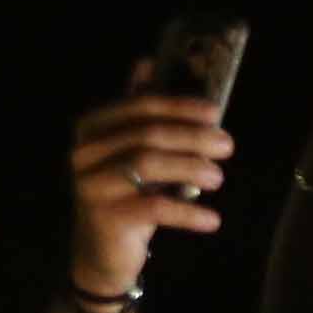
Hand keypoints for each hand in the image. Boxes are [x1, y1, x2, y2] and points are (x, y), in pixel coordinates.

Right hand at [68, 74, 231, 295]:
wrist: (102, 251)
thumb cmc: (126, 193)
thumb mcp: (131, 151)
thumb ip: (139, 112)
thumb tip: (147, 62)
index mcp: (92, 128)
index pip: (139, 107)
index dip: (179, 107)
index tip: (215, 113)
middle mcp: (84, 152)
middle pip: (147, 135)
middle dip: (193, 137)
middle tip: (228, 146)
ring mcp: (90, 184)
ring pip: (148, 165)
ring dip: (192, 167)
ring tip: (220, 177)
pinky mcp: (105, 216)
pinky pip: (154, 207)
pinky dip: (188, 212)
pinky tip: (213, 219)